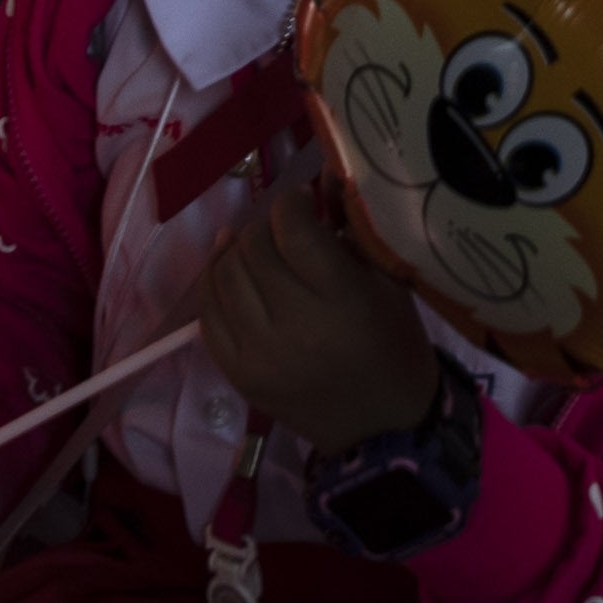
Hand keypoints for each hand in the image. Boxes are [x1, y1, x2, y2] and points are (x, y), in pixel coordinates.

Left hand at [196, 167, 447, 452]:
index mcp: (340, 298)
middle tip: (282, 229)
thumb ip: (353, 228)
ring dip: (235, 251)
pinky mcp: (238, 375)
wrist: (383, 425)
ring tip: (253, 245)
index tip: (303, 202)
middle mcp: (293, 325)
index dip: (291, 204)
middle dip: (265, 227)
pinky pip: (207, 315)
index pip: (291, 229)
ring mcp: (258, 353)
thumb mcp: (389, 282)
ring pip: (223, 276)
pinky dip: (213, 285)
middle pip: (253, 249)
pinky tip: (227, 268)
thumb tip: (323, 176)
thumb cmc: (394, 345)